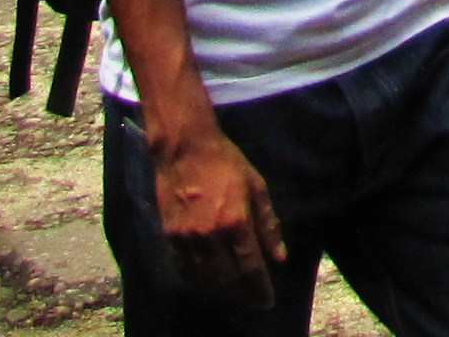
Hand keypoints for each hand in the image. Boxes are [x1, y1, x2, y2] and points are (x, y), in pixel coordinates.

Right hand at [147, 115, 285, 307]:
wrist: (183, 148)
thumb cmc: (226, 161)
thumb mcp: (256, 185)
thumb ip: (268, 223)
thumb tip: (279, 256)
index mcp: (236, 221)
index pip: (251, 268)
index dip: (260, 289)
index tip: (268, 301)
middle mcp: (210, 235)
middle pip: (228, 279)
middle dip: (244, 295)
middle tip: (254, 300)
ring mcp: (187, 238)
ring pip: (206, 279)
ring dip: (222, 291)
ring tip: (235, 294)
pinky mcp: (169, 237)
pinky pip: (183, 270)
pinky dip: (197, 281)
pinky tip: (208, 283)